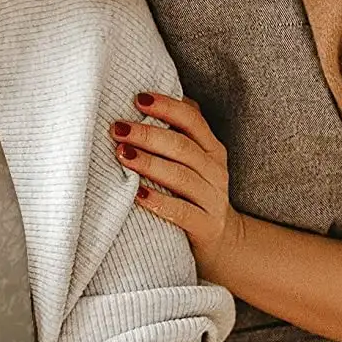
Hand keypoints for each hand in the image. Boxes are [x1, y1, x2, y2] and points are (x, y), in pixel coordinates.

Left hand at [112, 90, 242, 280]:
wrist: (223, 242)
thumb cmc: (194, 194)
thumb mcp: (195, 161)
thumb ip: (180, 133)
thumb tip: (147, 98)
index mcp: (212, 149)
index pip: (192, 120)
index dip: (166, 107)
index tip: (137, 98)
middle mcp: (215, 171)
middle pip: (182, 147)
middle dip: (148, 134)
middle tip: (118, 128)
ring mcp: (213, 200)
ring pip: (181, 176)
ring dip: (149, 163)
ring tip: (122, 155)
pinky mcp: (206, 227)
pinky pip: (181, 212)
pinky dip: (159, 202)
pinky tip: (137, 195)